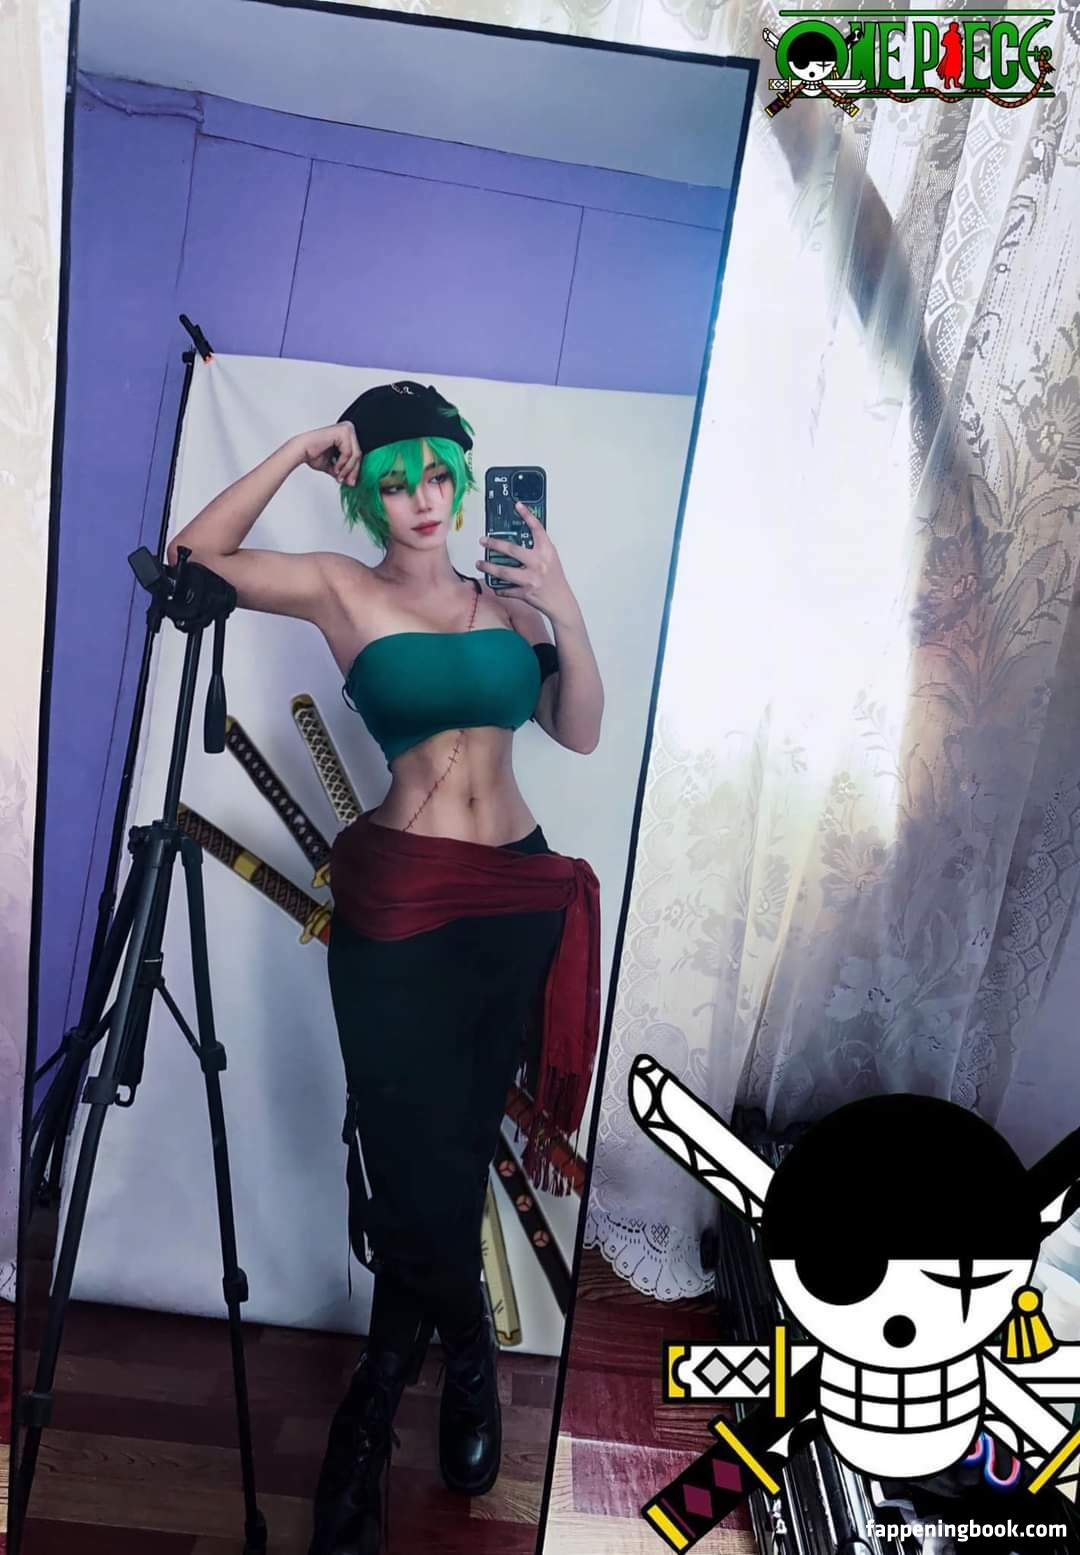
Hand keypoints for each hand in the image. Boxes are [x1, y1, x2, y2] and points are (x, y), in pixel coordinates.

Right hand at [298, 423, 361, 485]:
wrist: (300, 450)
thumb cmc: (313, 454)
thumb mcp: (334, 465)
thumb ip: (344, 470)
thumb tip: (352, 482)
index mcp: (346, 434)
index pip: (357, 453)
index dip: (355, 469)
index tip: (351, 482)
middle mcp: (348, 428)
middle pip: (358, 454)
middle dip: (353, 471)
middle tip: (348, 482)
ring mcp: (346, 429)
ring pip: (355, 454)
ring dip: (348, 469)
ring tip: (339, 476)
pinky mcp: (342, 432)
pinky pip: (348, 453)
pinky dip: (343, 463)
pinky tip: (335, 468)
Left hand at [477, 504, 577, 622]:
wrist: (561, 602)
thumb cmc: (555, 580)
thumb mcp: (550, 559)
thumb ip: (536, 549)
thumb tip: (516, 543)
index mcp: (547, 552)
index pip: (538, 529)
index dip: (528, 516)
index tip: (518, 506)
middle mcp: (539, 563)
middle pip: (512, 550)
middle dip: (494, 544)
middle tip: (483, 541)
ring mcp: (531, 579)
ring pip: (504, 571)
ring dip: (489, 567)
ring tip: (479, 564)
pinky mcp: (525, 593)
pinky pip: (506, 589)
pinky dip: (499, 587)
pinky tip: (493, 584)